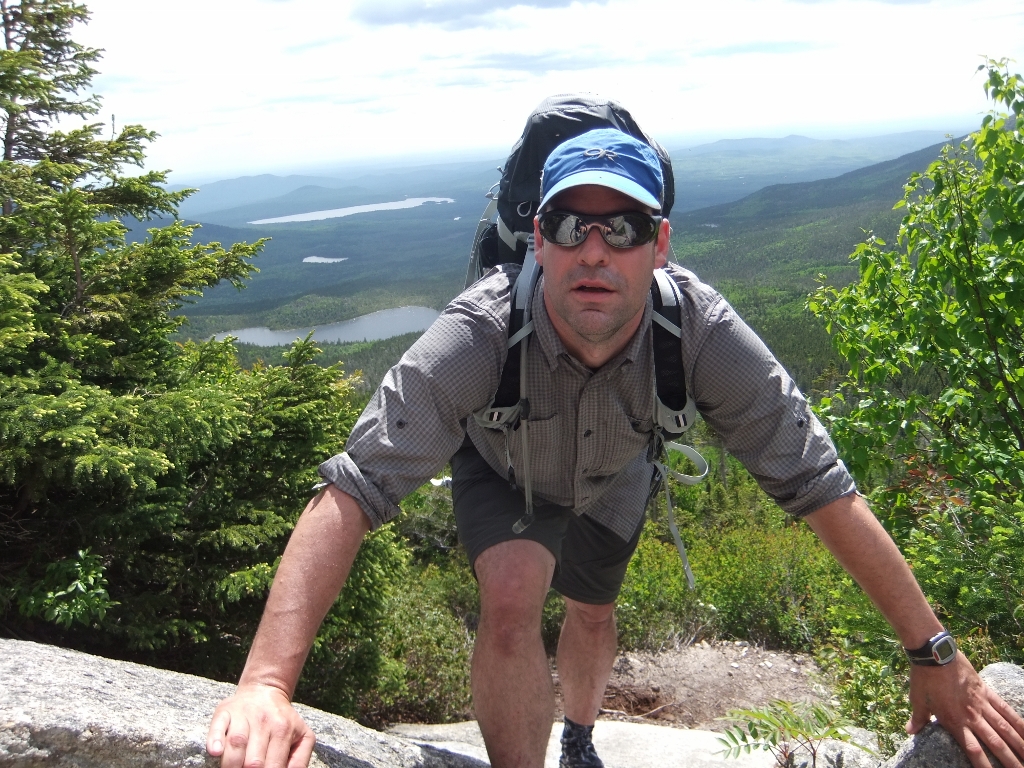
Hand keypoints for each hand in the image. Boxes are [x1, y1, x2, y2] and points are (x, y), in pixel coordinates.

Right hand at [207, 683, 315, 767]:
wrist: (265, 690)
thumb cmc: (284, 721)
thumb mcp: (302, 736)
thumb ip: (300, 760)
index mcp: (283, 731)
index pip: (274, 765)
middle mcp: (263, 721)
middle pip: (254, 760)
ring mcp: (243, 715)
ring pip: (236, 744)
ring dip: (231, 764)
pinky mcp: (224, 711)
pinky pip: (217, 726)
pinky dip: (214, 739)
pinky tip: (215, 752)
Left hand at [907, 652, 1023, 767]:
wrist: (935, 653)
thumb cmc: (924, 677)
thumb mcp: (917, 700)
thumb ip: (918, 718)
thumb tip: (910, 731)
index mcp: (954, 721)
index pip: (973, 750)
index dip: (984, 766)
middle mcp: (971, 716)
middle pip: (995, 743)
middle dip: (1009, 761)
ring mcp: (981, 704)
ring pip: (1005, 729)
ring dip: (1019, 745)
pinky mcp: (986, 691)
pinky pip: (1005, 709)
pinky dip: (1018, 722)